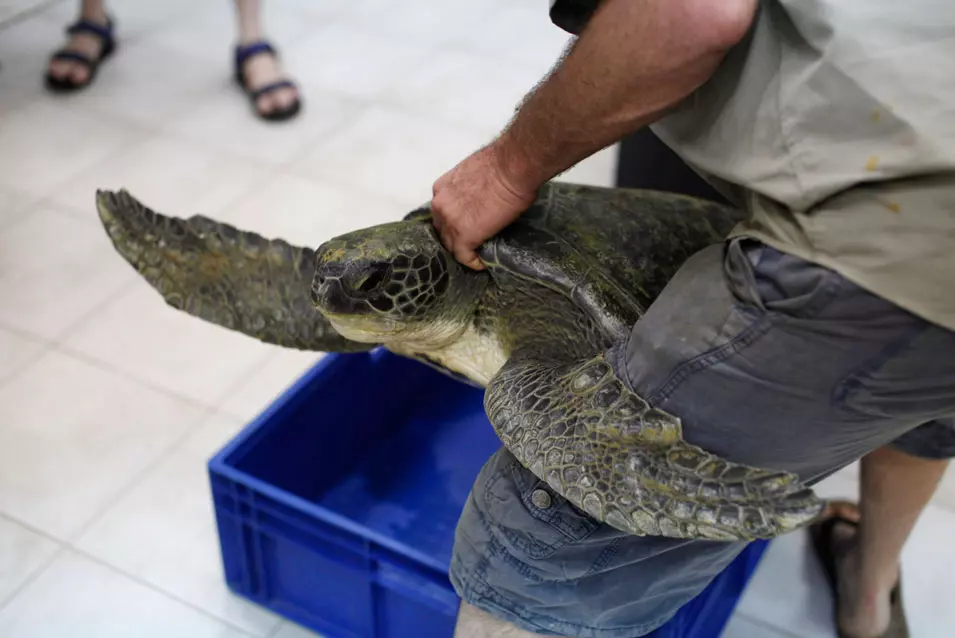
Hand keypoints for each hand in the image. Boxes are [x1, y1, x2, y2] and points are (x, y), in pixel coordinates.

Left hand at [431, 144, 538, 269]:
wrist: (511, 167)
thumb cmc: (502, 165)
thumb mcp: (475, 174)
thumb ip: (469, 190)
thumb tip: (481, 198)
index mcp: (441, 188)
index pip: (442, 213)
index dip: (453, 222)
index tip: (465, 226)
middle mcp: (439, 205)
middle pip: (442, 230)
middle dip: (454, 237)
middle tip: (471, 242)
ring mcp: (449, 222)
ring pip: (451, 245)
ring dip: (463, 250)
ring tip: (477, 253)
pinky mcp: (463, 237)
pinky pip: (464, 257)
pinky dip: (474, 262)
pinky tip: (483, 263)